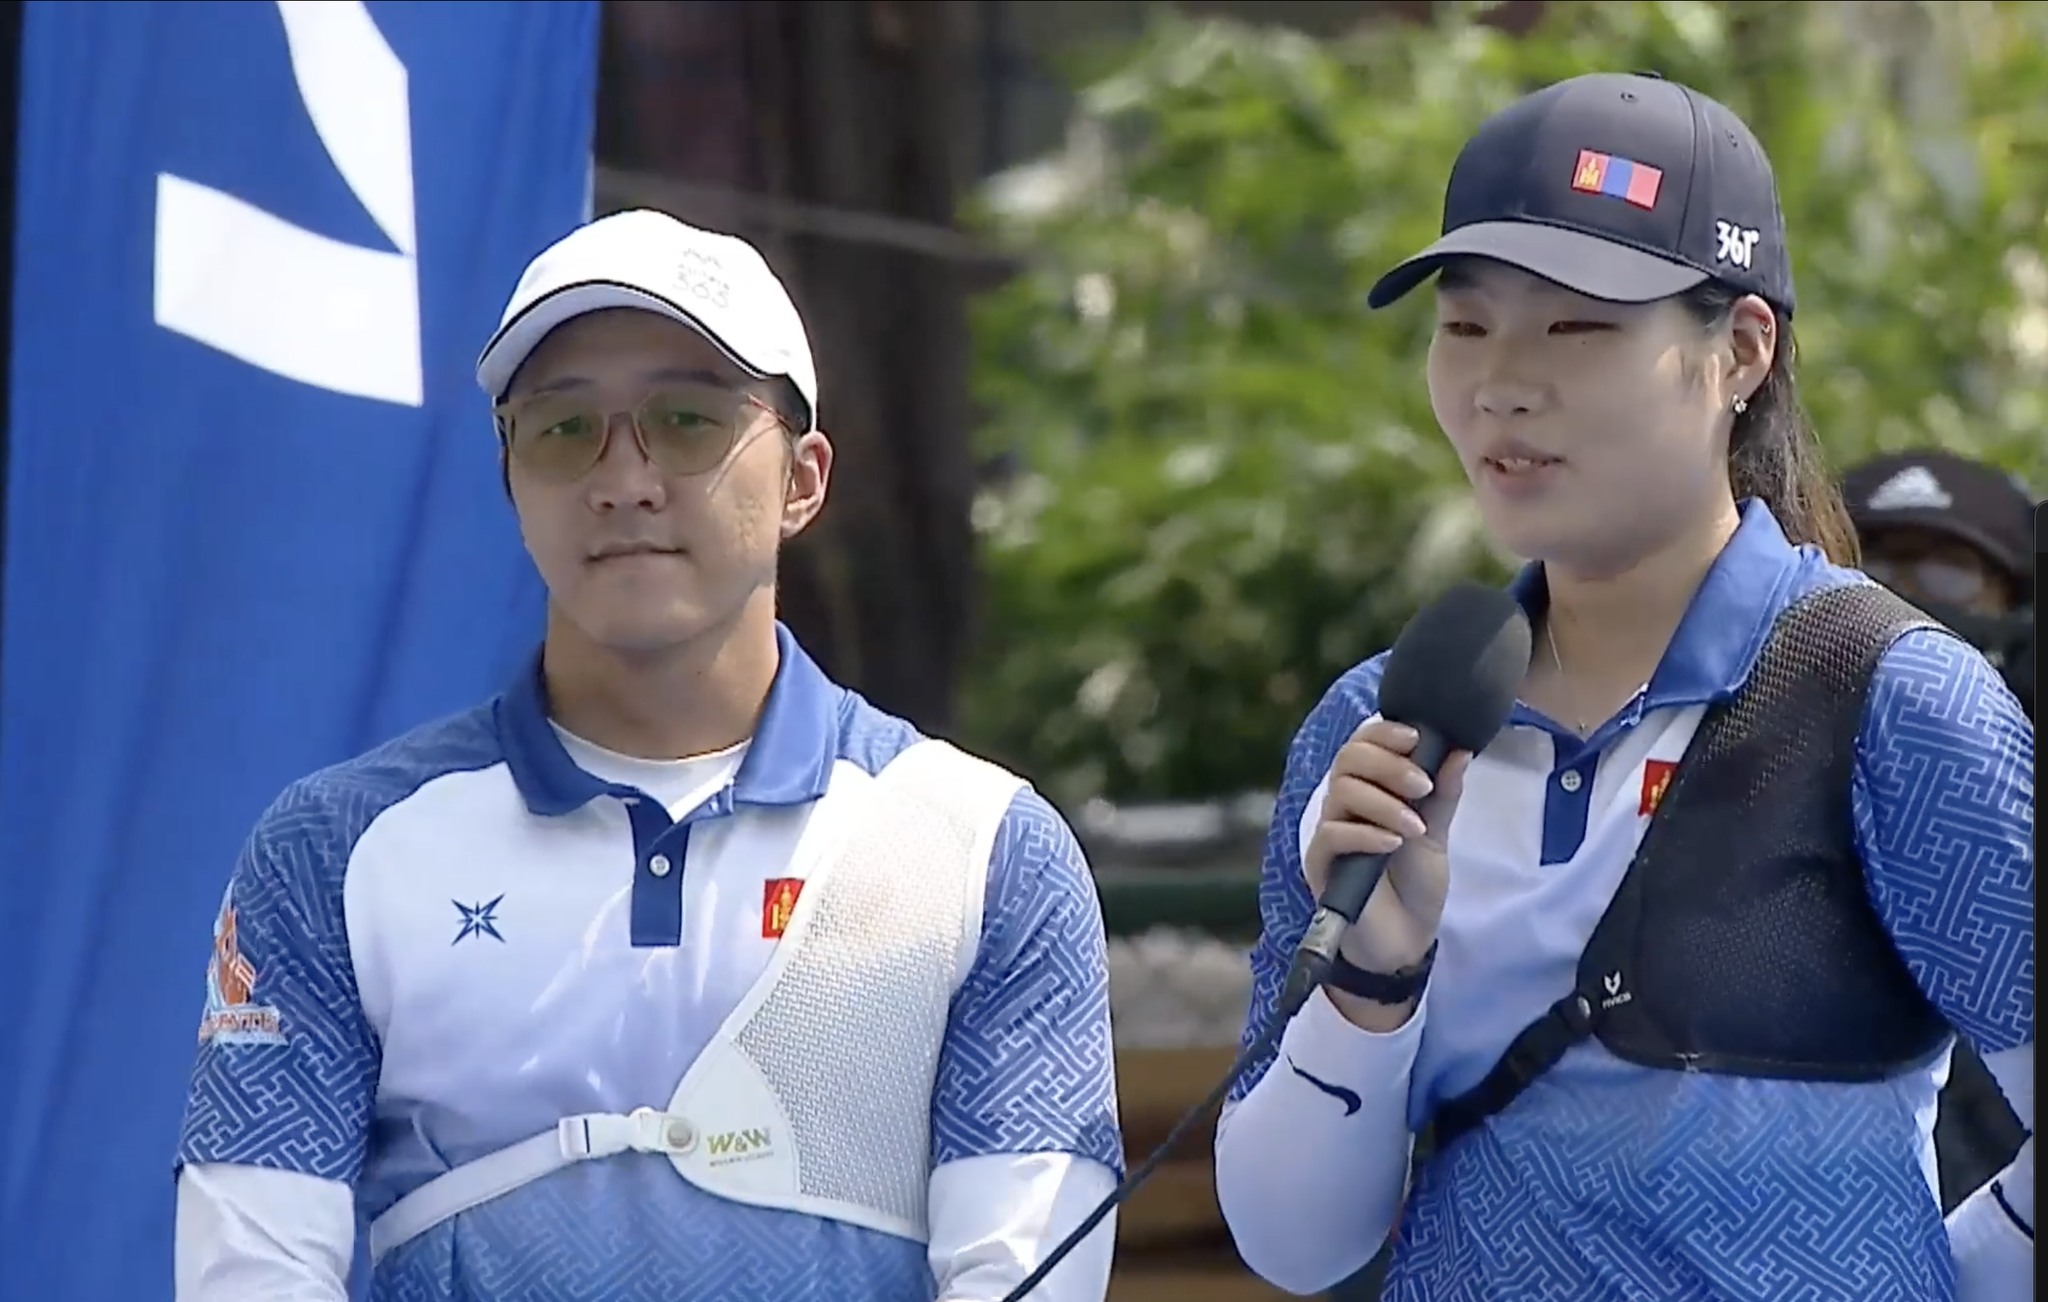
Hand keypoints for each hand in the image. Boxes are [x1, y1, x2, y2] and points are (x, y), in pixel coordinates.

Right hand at [1303, 718, 1471, 1017]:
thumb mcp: (1437, 833)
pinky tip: (1393, 844)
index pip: (1363, 743)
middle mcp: (1345, 804)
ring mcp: (1330, 832)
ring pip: (1342, 792)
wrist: (1405, 939)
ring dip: (1384, 803)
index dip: (1384, 733)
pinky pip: (1333, 834)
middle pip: (1349, 759)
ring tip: (1416, 827)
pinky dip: (1366, 833)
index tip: (1416, 737)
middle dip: (1389, 764)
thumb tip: (1460, 751)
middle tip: (1422, 785)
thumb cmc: (1414, 883)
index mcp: (1371, 788)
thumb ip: (1443, 794)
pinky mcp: (1321, 863)